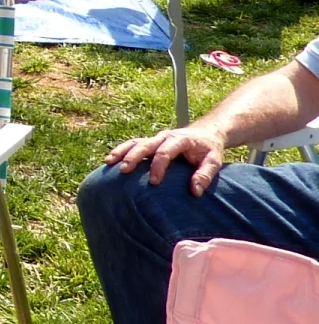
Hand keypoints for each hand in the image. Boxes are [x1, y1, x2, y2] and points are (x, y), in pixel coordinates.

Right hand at [104, 123, 228, 195]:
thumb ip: (205, 175)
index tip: (154, 182)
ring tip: (109, 162)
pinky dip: (121, 151)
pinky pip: (133, 144)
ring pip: (135, 142)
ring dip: (121, 151)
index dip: (158, 166)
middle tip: (124, 170)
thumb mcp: (214, 161)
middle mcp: (164, 136)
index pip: (165, 152)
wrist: (206, 132)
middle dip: (133, 157)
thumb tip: (195, 191)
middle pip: (145, 144)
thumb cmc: (209, 149)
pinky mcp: (150, 142)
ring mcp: (155, 138)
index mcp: (179, 139)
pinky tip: (110, 160)